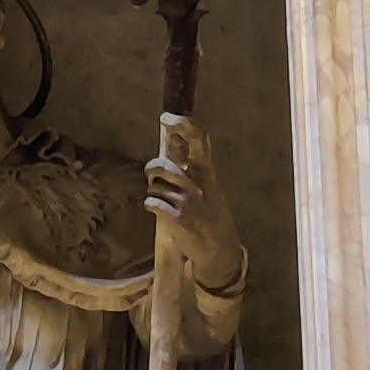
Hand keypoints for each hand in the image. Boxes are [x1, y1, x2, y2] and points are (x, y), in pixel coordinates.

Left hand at [146, 115, 243, 294]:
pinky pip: (152, 203)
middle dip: (154, 168)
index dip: (183, 126)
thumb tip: (176, 145)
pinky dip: (151, 205)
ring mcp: (187, 203)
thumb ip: (196, 170)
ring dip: (155, 192)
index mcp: (209, 175)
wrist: (218, 251)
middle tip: (152, 174)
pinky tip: (159, 212)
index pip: (200, 141)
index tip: (167, 118)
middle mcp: (198, 186)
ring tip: (164, 201)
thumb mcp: (212, 189)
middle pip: (165, 165)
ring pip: (156, 186)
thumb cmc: (212, 218)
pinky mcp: (176, 220)